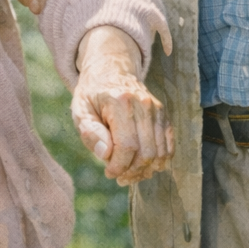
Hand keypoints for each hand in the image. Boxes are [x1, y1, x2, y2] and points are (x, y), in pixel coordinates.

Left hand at [72, 27, 171, 185]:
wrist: (111, 71)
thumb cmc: (92, 95)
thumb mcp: (80, 110)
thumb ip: (89, 132)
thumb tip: (105, 155)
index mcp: (120, 102)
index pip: (127, 146)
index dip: (119, 166)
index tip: (109, 173)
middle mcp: (143, 104)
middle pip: (146, 152)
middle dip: (132, 172)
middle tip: (119, 176)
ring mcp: (156, 109)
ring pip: (160, 153)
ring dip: (145, 170)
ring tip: (130, 173)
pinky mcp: (163, 115)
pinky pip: (168, 146)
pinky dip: (159, 162)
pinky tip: (144, 166)